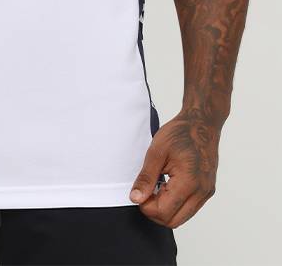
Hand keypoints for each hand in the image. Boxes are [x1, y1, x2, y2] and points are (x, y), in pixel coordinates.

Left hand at [129, 109, 219, 227]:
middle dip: (155, 211)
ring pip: (182, 217)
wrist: (202, 122)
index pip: (164, 212)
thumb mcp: (157, 151)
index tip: (139, 192)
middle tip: (146, 191)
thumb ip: (146, 177)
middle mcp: (201, 192)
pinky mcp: (207, 189)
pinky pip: (189, 208)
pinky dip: (175, 203)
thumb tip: (136, 198)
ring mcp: (206, 192)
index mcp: (189, 182)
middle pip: (173, 221)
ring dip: (165, 208)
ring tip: (157, 186)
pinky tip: (167, 185)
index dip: (146, 207)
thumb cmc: (180, 133)